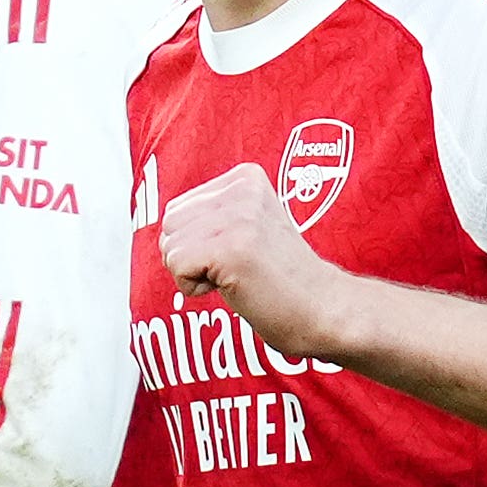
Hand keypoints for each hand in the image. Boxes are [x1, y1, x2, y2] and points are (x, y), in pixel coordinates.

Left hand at [160, 163, 363, 360]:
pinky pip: (177, 267)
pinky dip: (194, 288)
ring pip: (169, 247)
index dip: (197, 242)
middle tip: (234, 269)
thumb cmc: (279, 278)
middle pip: (169, 225)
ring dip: (193, 273)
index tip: (238, 253)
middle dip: (189, 256)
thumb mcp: (247, 227)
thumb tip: (164, 227)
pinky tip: (232, 286)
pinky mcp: (231, 248)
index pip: (179, 208)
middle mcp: (242, 189)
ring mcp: (238, 217)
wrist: (322, 308)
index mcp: (245, 177)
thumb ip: (212, 215)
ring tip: (236, 275)